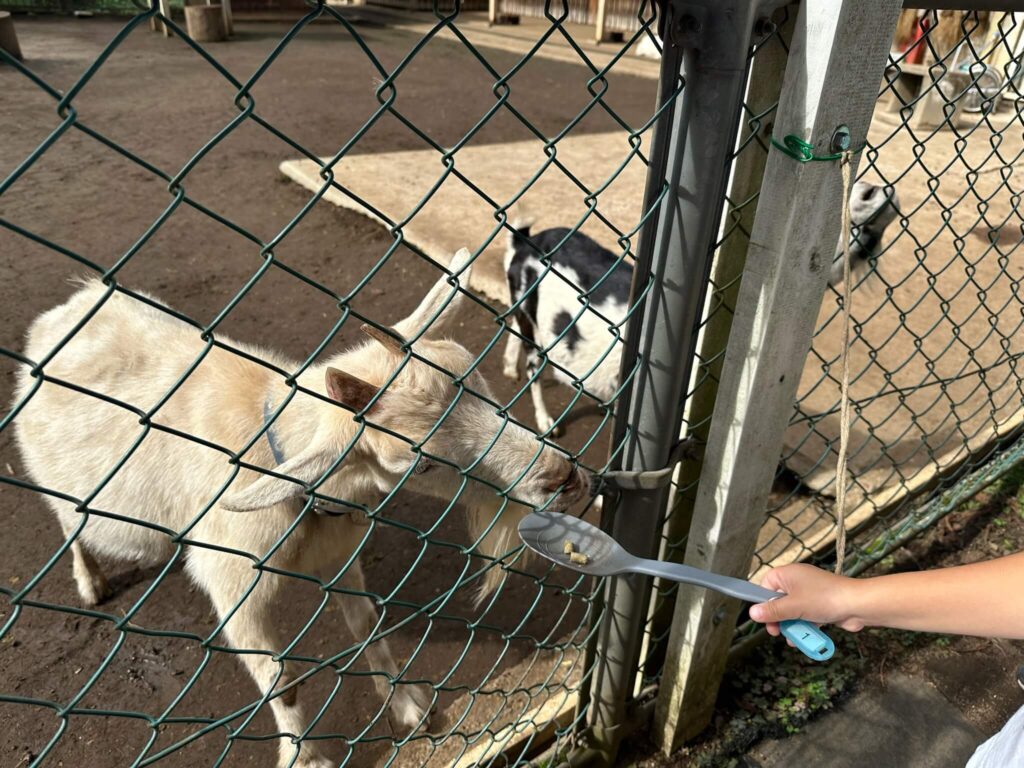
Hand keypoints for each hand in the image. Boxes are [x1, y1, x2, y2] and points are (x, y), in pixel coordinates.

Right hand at [749, 563, 863, 636]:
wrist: (857, 605)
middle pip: (778, 601)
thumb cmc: (824, 599)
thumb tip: (752, 613)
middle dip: (778, 618)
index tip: (764, 616)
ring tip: (794, 638)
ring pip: (792, 611)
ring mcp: (810, 593)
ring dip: (791, 626)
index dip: (763, 600)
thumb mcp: (794, 606)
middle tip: (777, 632)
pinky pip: (805, 616)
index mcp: (788, 574)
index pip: (766, 584)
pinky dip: (804, 626)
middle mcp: (798, 581)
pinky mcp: (820, 605)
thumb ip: (772, 611)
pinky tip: (805, 638)